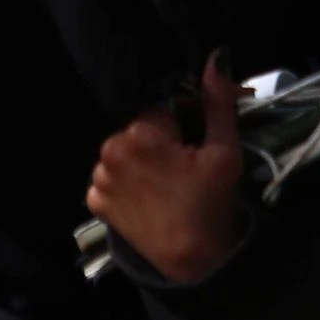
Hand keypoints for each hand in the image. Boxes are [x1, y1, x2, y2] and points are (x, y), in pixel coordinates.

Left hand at [85, 51, 249, 284]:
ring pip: (122, 151)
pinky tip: (147, 194)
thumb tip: (214, 57)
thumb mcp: (224, 150)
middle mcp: (110, 150)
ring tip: (165, 182)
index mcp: (140, 133)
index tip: (192, 142)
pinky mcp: (95, 201)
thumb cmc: (212, 204)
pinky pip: (108, 177)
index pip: (160, 107)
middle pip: (138, 127)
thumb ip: (216, 101)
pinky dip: (124, 181)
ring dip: (139, 159)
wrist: (196, 262)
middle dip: (158, 139)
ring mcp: (99, 177)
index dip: (180, 122)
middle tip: (181, 165)